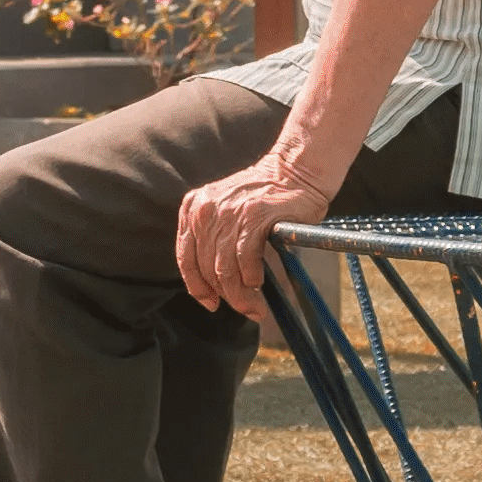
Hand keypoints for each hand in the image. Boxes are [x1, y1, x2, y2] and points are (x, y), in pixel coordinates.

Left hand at [176, 139, 334, 317]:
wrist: (295, 171)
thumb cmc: (264, 197)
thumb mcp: (225, 210)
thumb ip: (214, 239)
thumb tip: (217, 287)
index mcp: (193, 209)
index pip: (186, 259)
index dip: (198, 288)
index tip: (211, 303)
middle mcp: (205, 211)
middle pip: (208, 269)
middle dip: (227, 297)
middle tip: (246, 310)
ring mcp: (229, 213)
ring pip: (225, 270)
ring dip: (241, 296)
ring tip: (255, 307)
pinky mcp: (254, 217)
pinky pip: (246, 259)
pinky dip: (251, 278)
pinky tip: (259, 282)